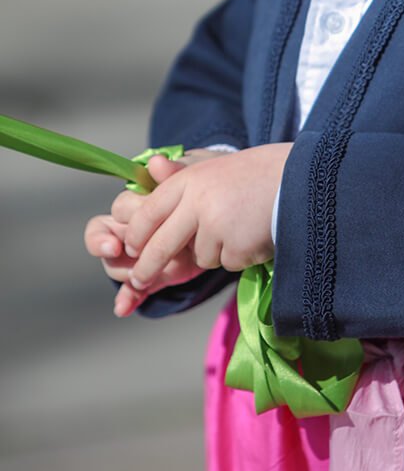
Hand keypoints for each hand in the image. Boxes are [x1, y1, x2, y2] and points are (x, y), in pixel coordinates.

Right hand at [84, 151, 219, 316]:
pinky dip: (129, 297)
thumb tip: (156, 162)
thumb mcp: (195, 175)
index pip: (116, 213)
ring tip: (140, 280)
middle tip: (128, 258)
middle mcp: (134, 226)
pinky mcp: (155, 271)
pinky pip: (135, 287)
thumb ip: (175, 172)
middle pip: (107, 240)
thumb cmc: (205, 184)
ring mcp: (142, 252)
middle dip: (114, 252)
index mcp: (139, 200)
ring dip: (125, 274)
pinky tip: (124, 308)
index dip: (110, 229)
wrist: (229, 208)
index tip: (118, 243)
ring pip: (118, 265)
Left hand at [119, 143, 291, 294]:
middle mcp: (198, 202)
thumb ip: (183, 179)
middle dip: (147, 266)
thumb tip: (150, 170)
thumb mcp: (218, 169)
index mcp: (191, 180)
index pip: (150, 211)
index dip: (138, 234)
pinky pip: (227, 262)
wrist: (305, 178)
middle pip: (161, 244)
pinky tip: (255, 232)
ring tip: (242, 223)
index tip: (132, 248)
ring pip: (200, 256)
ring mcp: (217, 226)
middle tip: (138, 280)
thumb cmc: (260, 173)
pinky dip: (239, 254)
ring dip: (215, 249)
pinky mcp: (236, 248)